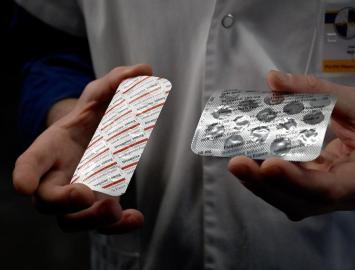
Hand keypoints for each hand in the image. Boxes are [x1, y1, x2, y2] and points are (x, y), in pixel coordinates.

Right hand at [13, 65, 151, 232]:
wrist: (97, 136)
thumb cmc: (92, 117)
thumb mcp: (102, 96)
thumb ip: (117, 83)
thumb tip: (144, 70)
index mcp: (51, 148)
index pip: (30, 162)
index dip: (25, 174)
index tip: (24, 185)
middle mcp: (57, 176)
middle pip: (46, 199)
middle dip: (62, 201)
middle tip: (85, 194)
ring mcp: (75, 196)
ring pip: (70, 220)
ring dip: (90, 219)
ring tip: (113, 208)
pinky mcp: (96, 206)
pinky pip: (100, 225)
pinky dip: (116, 226)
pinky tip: (135, 217)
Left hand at [229, 71, 354, 220]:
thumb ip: (315, 90)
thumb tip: (273, 79)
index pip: (330, 187)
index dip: (297, 180)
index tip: (269, 164)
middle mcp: (345, 195)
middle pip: (302, 201)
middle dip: (267, 185)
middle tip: (237, 164)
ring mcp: (328, 197)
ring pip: (291, 201)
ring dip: (262, 185)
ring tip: (238, 163)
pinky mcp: (315, 192)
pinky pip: (289, 192)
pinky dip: (268, 180)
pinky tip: (250, 162)